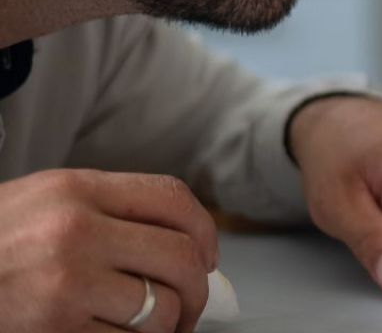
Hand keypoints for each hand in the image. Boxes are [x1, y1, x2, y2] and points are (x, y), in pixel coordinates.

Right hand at [0, 170, 217, 332]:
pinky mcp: (56, 328)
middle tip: (191, 306)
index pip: (173, 200)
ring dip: (165, 325)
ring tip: (151, 327)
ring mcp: (66, 281)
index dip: (205, 231)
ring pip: (160, 308)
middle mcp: (76, 230)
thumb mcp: (45, 203)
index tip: (209, 257)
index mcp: (78, 189)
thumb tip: (184, 245)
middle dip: (198, 289)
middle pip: (181, 257)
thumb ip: (110, 213)